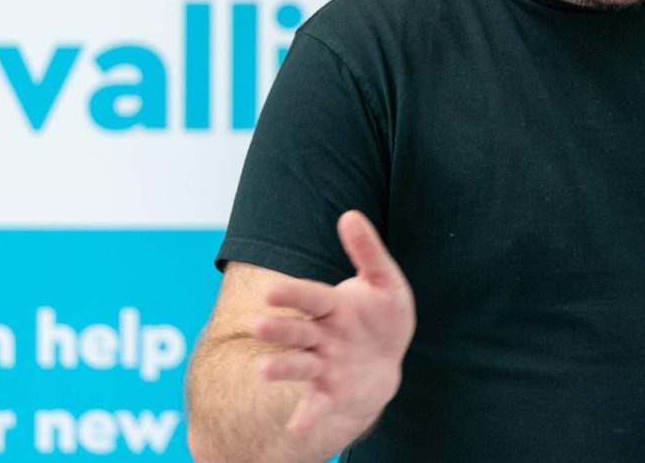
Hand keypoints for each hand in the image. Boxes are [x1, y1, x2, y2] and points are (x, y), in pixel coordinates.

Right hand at [251, 210, 415, 436]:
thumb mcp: (384, 280)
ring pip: (300, 365)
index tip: (270, 291)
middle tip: (257, 326)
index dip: (292, 294)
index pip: (309, 297)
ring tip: (265, 371)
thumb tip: (349, 214)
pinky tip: (297, 429)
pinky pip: (316, 404)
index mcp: (331, 306)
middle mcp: (321, 336)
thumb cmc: (381, 316)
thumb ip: (367, 250)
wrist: (387, 360)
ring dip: (282, 369)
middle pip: (297, 331)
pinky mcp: (330, 393)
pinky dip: (306, 416)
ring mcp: (323, 366)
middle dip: (278, 330)